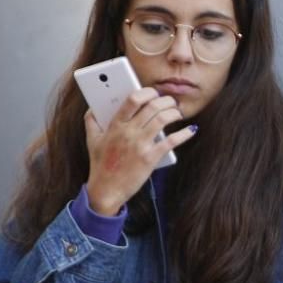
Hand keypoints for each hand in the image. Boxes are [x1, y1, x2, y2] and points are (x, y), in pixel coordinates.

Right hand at [85, 88, 197, 213]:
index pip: (132, 100)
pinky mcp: (150, 158)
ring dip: (174, 113)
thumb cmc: (100, 165)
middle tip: (171, 102)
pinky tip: (191, 130)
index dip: (147, 92)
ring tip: (177, 114)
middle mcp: (128, 133)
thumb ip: (92, 121)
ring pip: (163, 120)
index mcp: (114, 126)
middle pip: (152, 107)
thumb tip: (93, 107)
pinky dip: (184, 134)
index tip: (153, 93)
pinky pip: (171, 142)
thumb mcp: (92, 141)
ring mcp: (140, 145)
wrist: (106, 190)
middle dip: (166, 101)